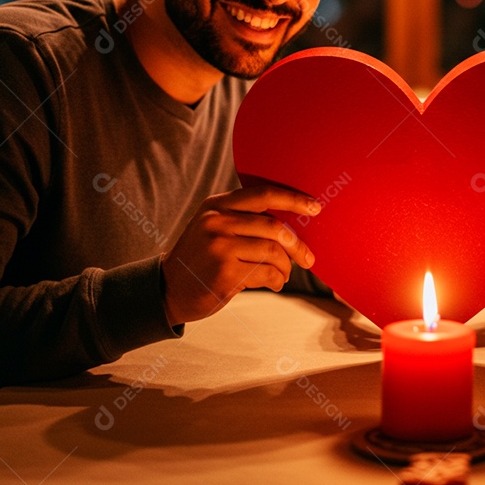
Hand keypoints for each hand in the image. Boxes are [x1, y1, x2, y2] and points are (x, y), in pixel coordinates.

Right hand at [160, 185, 320, 325]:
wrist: (169, 290)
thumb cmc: (203, 259)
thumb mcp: (214, 227)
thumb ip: (244, 219)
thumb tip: (294, 221)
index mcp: (217, 205)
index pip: (263, 194)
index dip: (293, 199)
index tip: (315, 207)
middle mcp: (217, 221)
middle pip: (274, 226)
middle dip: (297, 245)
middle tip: (308, 258)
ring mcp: (219, 246)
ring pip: (273, 251)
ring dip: (286, 266)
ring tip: (284, 274)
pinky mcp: (224, 272)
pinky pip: (266, 272)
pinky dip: (278, 280)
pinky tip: (275, 283)